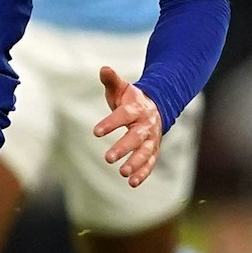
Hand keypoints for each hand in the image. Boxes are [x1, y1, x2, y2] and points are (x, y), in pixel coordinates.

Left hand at [93, 66, 162, 185]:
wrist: (156, 106)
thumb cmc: (131, 99)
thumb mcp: (122, 88)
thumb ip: (112, 80)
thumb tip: (103, 68)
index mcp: (137, 108)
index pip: (123, 115)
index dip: (110, 123)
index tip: (95, 132)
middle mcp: (147, 124)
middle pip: (136, 137)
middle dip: (123, 148)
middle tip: (107, 158)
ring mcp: (152, 138)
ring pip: (146, 152)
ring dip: (135, 163)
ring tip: (123, 173)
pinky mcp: (153, 150)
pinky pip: (150, 163)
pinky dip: (143, 173)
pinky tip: (133, 184)